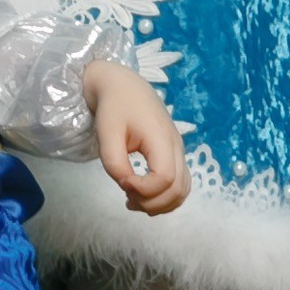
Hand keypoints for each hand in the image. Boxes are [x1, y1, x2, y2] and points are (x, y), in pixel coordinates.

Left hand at [81, 58, 189, 214]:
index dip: (144, 189)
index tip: (122, 183)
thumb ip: (114, 163)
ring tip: (134, 200)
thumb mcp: (106, 134)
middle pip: (177, 190)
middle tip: (126, 198)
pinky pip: (180, 184)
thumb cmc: (114, 107)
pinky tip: (143, 195)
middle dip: (151, 203)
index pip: (165, 179)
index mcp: (161, 138)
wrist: (123, 85)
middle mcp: (176, 147)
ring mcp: (178, 151)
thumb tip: (127, 185)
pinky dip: (165, 197)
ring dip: (160, 204)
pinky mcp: (174, 154)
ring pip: (182, 191)